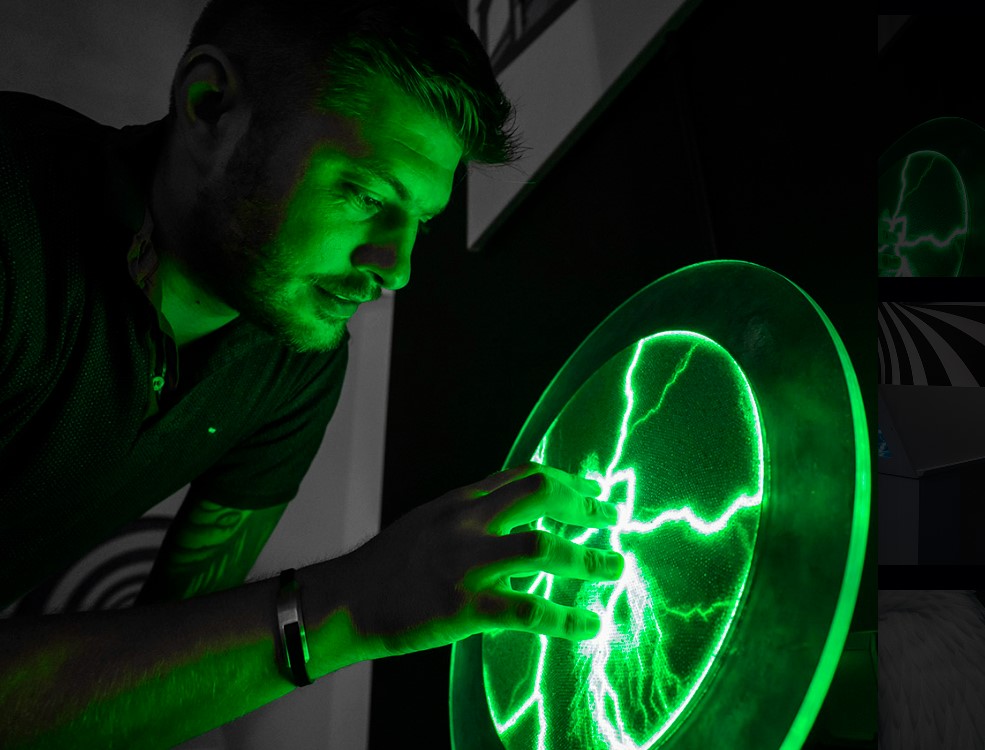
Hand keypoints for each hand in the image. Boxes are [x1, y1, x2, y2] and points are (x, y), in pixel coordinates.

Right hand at [339, 462, 623, 657]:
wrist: (346, 601)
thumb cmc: (390, 563)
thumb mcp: (431, 519)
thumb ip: (473, 510)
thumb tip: (512, 502)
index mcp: (462, 502)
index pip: (525, 475)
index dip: (567, 481)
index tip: (594, 491)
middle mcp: (468, 523)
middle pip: (540, 495)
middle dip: (584, 505)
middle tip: (613, 519)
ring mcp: (467, 564)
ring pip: (543, 549)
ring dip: (588, 558)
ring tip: (616, 567)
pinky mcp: (464, 608)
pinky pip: (528, 612)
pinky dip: (566, 619)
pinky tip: (590, 625)